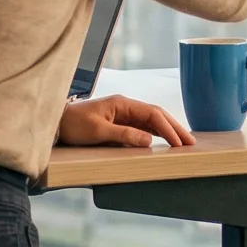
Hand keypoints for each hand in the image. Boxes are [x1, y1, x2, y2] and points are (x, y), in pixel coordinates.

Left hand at [59, 94, 194, 148]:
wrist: (55, 123)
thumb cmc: (73, 125)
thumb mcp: (98, 131)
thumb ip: (124, 134)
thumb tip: (149, 140)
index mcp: (122, 103)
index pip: (153, 114)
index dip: (168, 128)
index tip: (179, 143)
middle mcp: (126, 106)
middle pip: (157, 114)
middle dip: (174, 127)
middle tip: (190, 142)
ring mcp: (123, 114)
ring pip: (152, 121)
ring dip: (168, 130)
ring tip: (183, 142)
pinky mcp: (119, 123)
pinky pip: (143, 127)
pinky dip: (156, 133)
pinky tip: (165, 140)